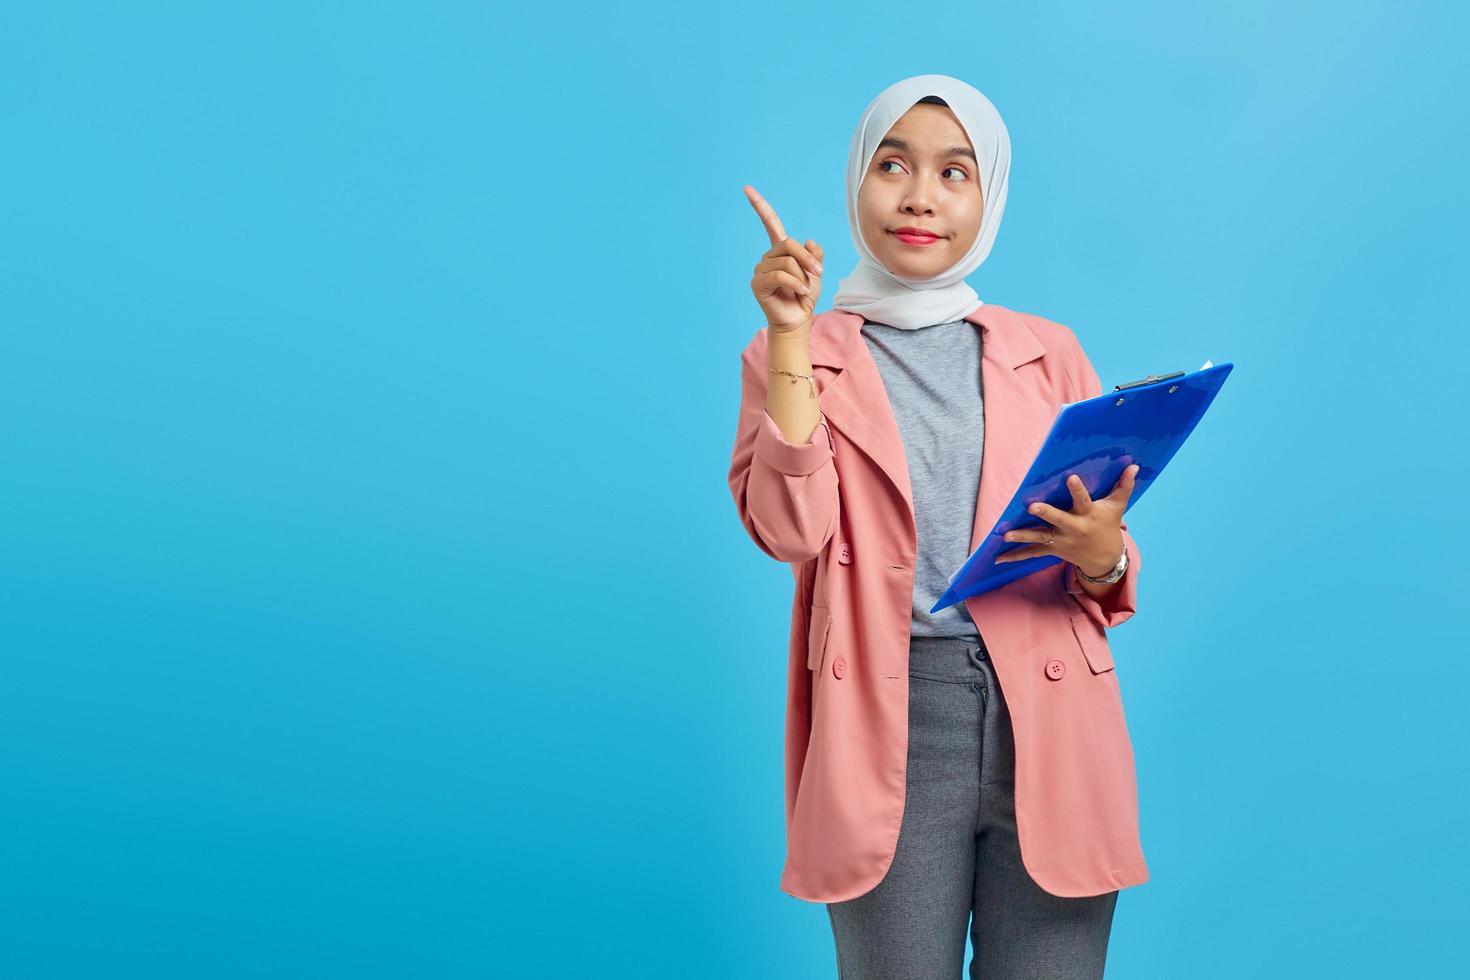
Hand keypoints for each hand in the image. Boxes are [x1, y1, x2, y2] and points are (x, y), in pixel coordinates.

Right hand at [744, 184, 823, 333]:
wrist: (798, 319)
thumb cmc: (805, 296)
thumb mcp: (816, 272)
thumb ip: (815, 255)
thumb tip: (810, 241)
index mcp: (780, 250)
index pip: (769, 223)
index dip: (759, 205)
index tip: (746, 188)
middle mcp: (767, 257)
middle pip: (789, 244)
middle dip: (807, 259)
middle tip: (818, 273)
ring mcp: (760, 269)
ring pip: (787, 262)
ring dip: (803, 276)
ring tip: (805, 289)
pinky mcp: (757, 283)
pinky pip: (780, 275)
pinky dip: (796, 284)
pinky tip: (801, 293)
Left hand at [994, 465, 1140, 576]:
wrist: (1104, 558)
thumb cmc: (1109, 526)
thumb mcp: (1117, 507)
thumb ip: (1124, 486)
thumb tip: (1134, 465)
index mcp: (1087, 515)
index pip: (1083, 500)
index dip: (1077, 489)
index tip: (1071, 477)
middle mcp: (1073, 529)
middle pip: (1058, 520)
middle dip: (1045, 513)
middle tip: (1031, 506)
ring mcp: (1060, 541)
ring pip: (1039, 538)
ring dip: (1022, 536)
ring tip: (1005, 535)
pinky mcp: (1051, 549)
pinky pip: (1031, 553)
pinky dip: (1014, 556)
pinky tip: (997, 558)